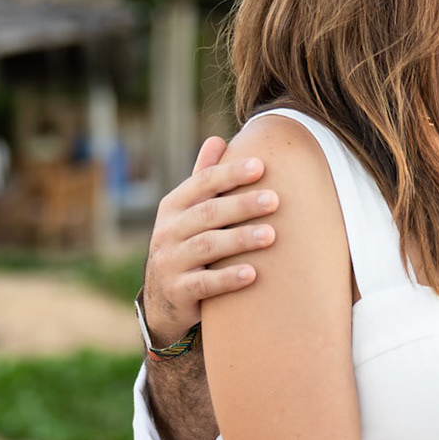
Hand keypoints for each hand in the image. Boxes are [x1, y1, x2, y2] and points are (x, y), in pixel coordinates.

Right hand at [141, 138, 277, 344]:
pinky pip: (204, 284)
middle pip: (208, 213)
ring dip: (240, 239)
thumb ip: (203, 179)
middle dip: (242, 205)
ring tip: (271, 235)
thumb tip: (217, 139)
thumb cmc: (185, 244)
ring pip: (207, 246)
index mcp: (173, 206)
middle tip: (275, 200)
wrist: (163, 300)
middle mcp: (168, 231)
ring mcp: (170, 262)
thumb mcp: (187, 212)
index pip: (201, 183)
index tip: (260, 165)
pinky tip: (252, 274)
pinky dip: (228, 278)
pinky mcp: (178, 291)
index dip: (229, 173)